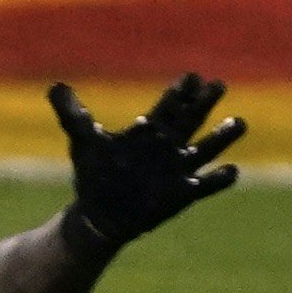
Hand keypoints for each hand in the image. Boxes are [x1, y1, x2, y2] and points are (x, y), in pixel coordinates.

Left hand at [52, 75, 245, 249]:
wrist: (99, 214)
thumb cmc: (94, 174)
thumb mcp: (83, 142)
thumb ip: (72, 114)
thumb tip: (55, 86)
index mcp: (150, 130)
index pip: (170, 105)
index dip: (180, 92)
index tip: (190, 78)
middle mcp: (170, 144)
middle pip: (193, 118)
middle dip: (205, 102)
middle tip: (217, 85)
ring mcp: (180, 167)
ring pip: (209, 147)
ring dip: (224, 135)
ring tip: (237, 122)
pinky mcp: (185, 193)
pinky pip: (210, 184)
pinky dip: (220, 178)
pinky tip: (229, 170)